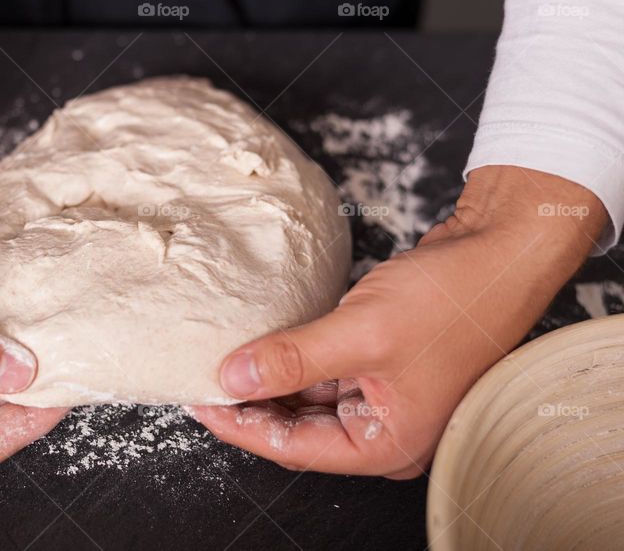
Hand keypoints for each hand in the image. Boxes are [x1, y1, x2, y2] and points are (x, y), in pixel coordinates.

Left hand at [191, 166, 607, 477]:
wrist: (500, 251)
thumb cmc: (451, 300)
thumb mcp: (361, 333)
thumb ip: (293, 359)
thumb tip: (233, 377)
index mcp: (387, 443)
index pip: (294, 448)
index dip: (242, 425)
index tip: (199, 400)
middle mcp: (384, 428)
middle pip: (298, 428)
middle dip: (251, 405)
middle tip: (202, 380)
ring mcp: (383, 395)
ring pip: (308, 398)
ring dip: (269, 380)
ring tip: (224, 360)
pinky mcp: (379, 363)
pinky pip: (324, 370)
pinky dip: (293, 358)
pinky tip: (263, 342)